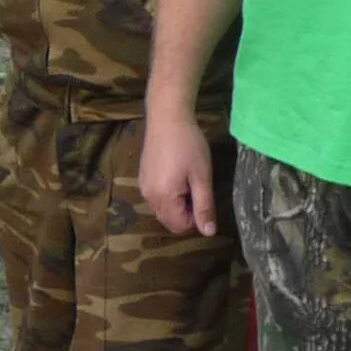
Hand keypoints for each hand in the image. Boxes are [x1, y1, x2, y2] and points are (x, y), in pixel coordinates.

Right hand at [138, 111, 219, 235]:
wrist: (167, 118)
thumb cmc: (189, 146)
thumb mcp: (202, 177)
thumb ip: (205, 206)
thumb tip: (209, 232)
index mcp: (163, 198)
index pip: (180, 226)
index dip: (196, 217)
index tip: (203, 196)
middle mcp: (149, 196)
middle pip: (169, 220)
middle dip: (185, 212)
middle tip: (196, 187)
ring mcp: (143, 187)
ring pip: (162, 210)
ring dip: (177, 203)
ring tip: (186, 179)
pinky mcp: (142, 177)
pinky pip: (156, 197)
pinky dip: (168, 194)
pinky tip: (175, 173)